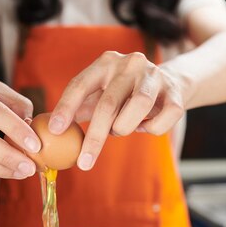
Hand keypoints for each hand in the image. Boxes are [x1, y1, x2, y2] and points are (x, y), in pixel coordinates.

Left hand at [48, 51, 186, 170]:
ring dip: (125, 127)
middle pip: (108, 103)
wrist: (173, 84)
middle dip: (95, 137)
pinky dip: (151, 130)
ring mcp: (155, 76)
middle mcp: (130, 64)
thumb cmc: (127, 94)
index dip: (66, 108)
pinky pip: (161, 121)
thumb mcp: (101, 93)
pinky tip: (146, 126)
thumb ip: (79, 107)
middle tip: (84, 163)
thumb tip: (50, 130)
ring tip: (122, 129)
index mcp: (105, 63)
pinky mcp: (175, 93)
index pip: (80, 84)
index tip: (55, 130)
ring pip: (138, 107)